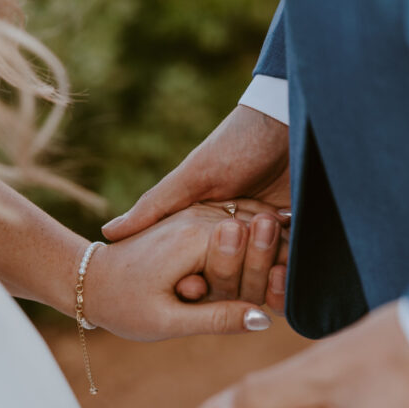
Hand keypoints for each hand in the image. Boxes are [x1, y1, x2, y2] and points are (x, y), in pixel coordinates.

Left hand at [84, 204, 280, 340]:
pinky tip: (236, 275)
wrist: (89, 280)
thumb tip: (264, 319)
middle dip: (263, 268)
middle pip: (259, 236)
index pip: (260, 250)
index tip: (265, 302)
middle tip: (254, 296)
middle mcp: (201, 217)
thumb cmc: (123, 305)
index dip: (269, 278)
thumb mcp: (168, 321)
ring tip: (242, 287)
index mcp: (197, 238)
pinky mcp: (196, 217)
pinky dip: (243, 251)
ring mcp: (199, 213)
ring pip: (251, 229)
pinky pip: (236, 228)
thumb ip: (217, 318)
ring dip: (255, 259)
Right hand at [102, 106, 290, 309]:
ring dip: (263, 279)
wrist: (294, 121)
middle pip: (233, 281)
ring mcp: (270, 240)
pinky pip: (296, 274)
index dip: (195, 284)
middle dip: (235, 278)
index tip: (191, 286)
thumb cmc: (239, 142)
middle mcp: (239, 238)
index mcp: (210, 228)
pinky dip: (289, 281)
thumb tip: (108, 233)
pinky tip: (286, 275)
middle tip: (240, 264)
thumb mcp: (194, 176)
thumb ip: (156, 206)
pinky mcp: (301, 240)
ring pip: (263, 281)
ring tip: (269, 269)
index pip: (200, 271)